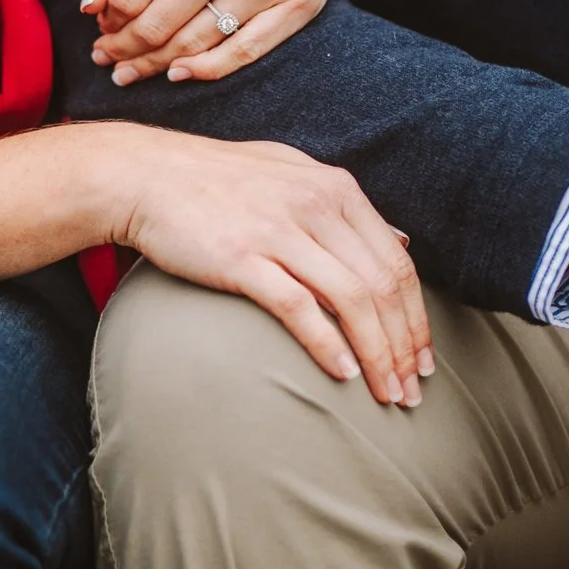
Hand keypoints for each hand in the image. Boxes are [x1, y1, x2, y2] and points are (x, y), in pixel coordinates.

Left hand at [83, 0, 332, 84]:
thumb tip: (89, 8)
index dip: (108, 20)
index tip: (103, 28)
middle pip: (158, 24)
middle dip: (125, 49)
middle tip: (109, 60)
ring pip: (194, 44)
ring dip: (155, 65)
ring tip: (132, 71)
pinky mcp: (297, 1)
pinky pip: (242, 53)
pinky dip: (204, 71)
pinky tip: (177, 73)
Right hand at [111, 126, 429, 406]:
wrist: (146, 175)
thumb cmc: (218, 179)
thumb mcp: (291, 172)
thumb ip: (345, 205)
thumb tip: (400, 239)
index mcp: (334, 188)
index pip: (396, 263)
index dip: (416, 318)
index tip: (422, 360)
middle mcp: (315, 205)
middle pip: (381, 286)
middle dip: (404, 346)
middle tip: (411, 393)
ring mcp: (279, 230)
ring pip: (351, 301)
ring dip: (377, 355)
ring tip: (386, 395)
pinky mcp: (242, 258)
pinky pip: (299, 308)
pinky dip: (328, 345)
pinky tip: (343, 375)